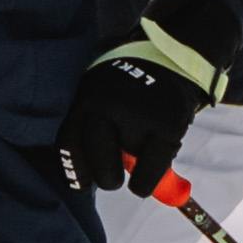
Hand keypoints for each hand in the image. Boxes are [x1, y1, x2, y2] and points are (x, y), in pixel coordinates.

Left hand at [59, 13, 227, 200]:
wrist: (172, 56)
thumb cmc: (131, 85)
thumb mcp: (102, 93)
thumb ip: (94, 128)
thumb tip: (89, 176)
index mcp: (87, 97)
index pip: (70, 142)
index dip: (74, 170)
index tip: (81, 185)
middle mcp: (108, 105)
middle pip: (98, 157)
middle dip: (105, 177)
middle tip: (112, 181)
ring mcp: (139, 116)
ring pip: (130, 163)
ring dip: (135, 166)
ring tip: (142, 148)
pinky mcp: (167, 125)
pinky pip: (153, 168)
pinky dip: (148, 180)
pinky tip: (147, 180)